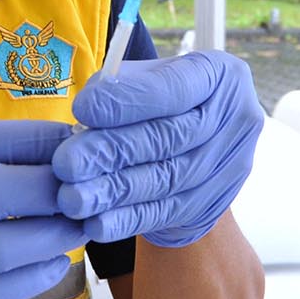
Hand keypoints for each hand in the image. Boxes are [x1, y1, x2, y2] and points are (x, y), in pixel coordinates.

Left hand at [52, 51, 262, 248]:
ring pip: (163, 180)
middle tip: (66, 162)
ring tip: (72, 196)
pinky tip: (95, 222)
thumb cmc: (163, 98)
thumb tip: (86, 110)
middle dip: (111, 151)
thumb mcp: (150, 76)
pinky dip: (126, 220)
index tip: (81, 109)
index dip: (125, 101)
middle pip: (166, 139)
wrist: (199, 143)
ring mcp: (227, 167)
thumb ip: (122, 83)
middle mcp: (233, 120)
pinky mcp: (209, 203)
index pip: (172, 88)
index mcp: (220, 76)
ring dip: (112, 191)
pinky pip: (163, 213)